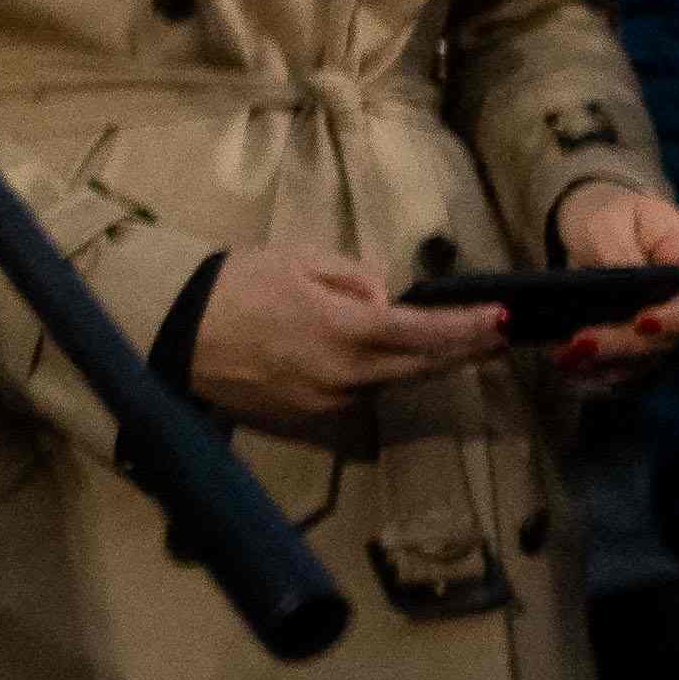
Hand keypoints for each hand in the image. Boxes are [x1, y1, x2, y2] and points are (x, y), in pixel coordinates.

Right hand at [181, 247, 506, 437]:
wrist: (176, 334)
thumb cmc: (236, 285)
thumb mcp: (298, 259)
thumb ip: (355, 277)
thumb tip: (387, 301)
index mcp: (345, 330)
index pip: (423, 333)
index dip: (468, 328)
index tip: (502, 320)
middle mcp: (347, 376)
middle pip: (422, 366)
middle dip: (464, 350)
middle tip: (498, 334)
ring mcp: (330, 404)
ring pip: (391, 381)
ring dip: (419, 362)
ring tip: (446, 342)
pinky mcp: (311, 420)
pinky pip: (357, 393)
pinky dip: (374, 374)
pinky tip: (375, 357)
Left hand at [538, 183, 678, 389]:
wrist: (596, 223)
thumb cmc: (610, 213)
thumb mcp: (609, 219)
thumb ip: (619, 252)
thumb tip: (622, 287)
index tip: (643, 322)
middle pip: (671, 336)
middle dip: (624, 344)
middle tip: (581, 343)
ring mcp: (662, 325)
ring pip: (646, 360)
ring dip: (605, 366)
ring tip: (565, 360)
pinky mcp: (636, 342)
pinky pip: (623, 367)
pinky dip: (595, 373)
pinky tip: (568, 373)